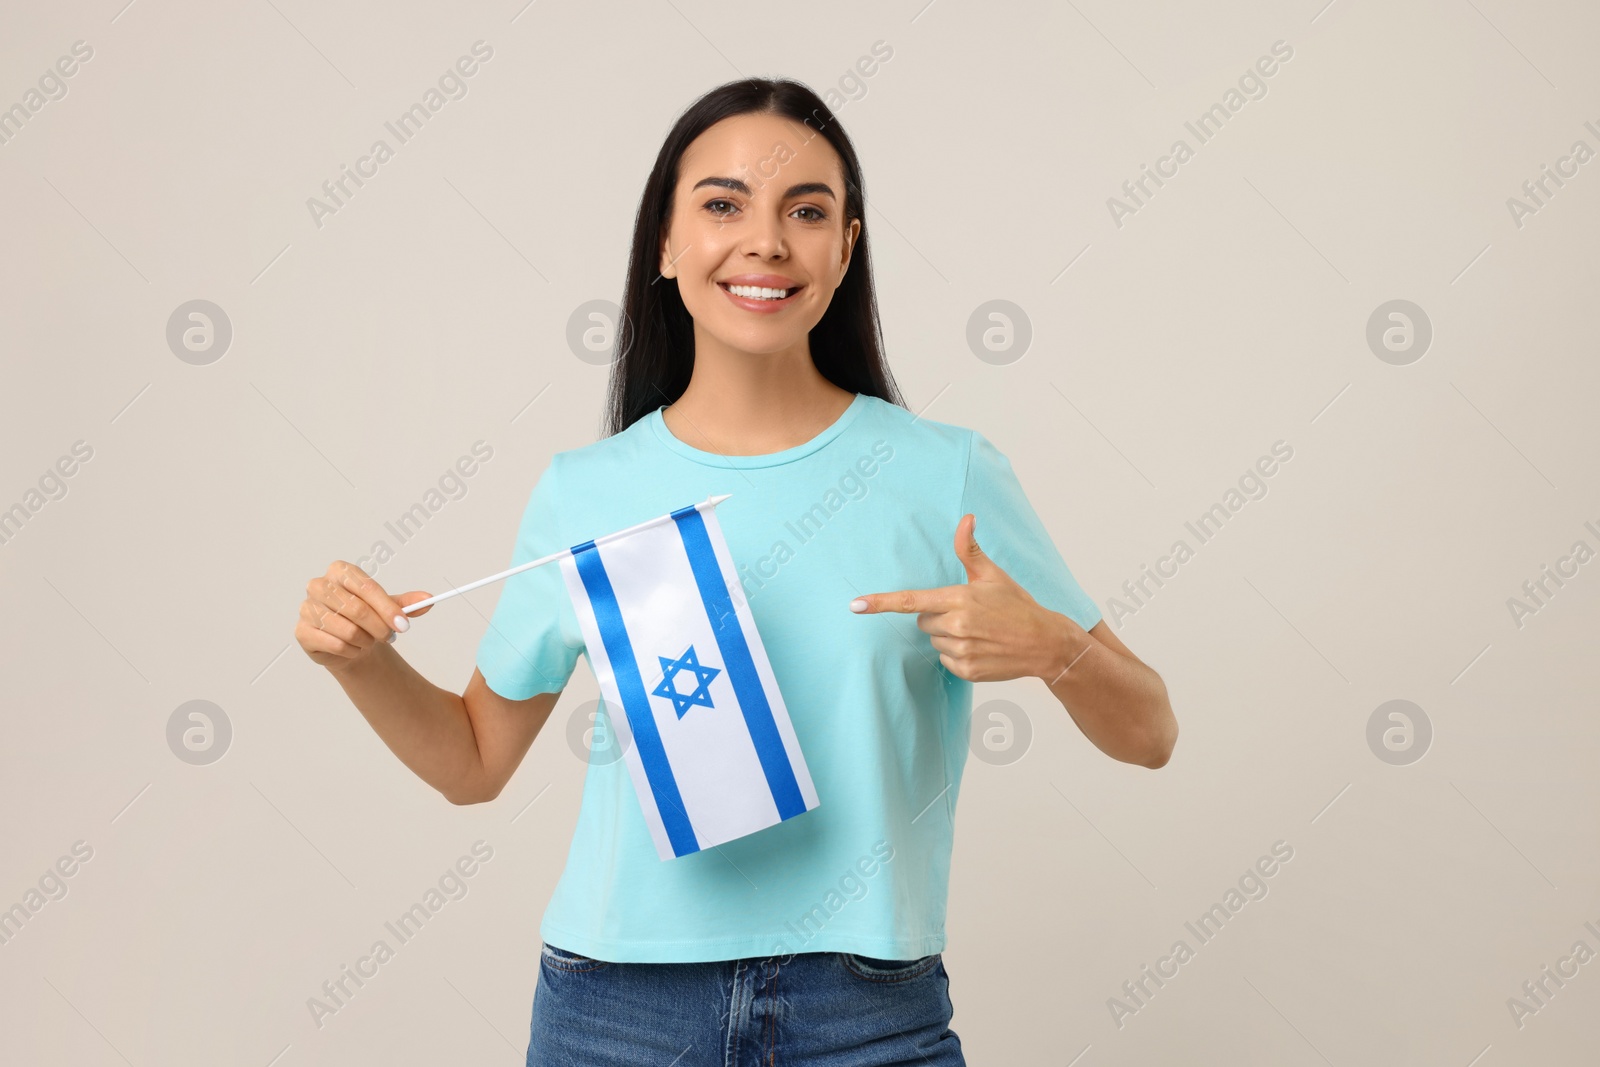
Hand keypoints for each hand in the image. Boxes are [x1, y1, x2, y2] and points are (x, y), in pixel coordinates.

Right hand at [296, 561, 433, 671]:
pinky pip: (336, 645)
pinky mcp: (302, 631)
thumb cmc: (366, 618)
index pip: (366, 587)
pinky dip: (352, 651)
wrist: (348, 641)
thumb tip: (429, 600)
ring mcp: (307, 608)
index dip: (388, 608)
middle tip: (390, 636)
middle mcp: (319, 585)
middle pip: (356, 609)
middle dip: (379, 627)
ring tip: (368, 641)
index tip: (404, 625)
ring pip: (347, 630)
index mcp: (340, 571)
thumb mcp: (389, 608)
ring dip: (365, 641)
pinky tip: (353, 648)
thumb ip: (407, 604)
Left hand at [848, 513, 1065, 682]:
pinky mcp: (966, 669)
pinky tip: (980, 647)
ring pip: (934, 640)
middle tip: (968, 614)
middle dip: (938, 616)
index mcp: (958, 599)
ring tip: (978, 631)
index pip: (910, 601)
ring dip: (948, 636)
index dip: (880, 603)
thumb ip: (970, 550)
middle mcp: (956, 625)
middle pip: (923, 621)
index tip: (855, 605)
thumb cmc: (1017, 605)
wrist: (1044, 642)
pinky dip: (958, 654)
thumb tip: (966, 518)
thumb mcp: (993, 576)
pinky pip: (946, 659)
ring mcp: (961, 650)